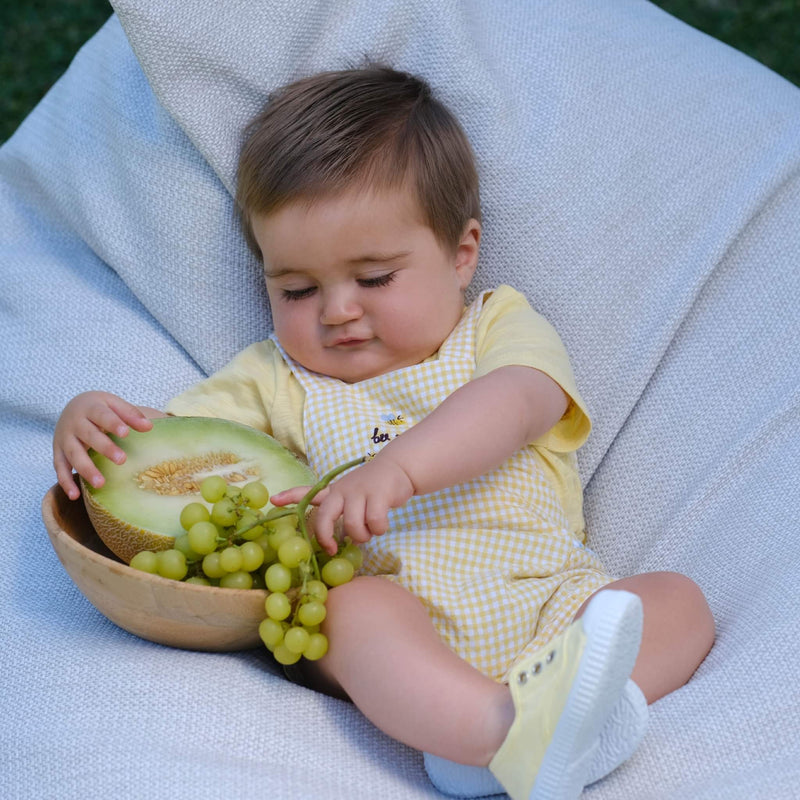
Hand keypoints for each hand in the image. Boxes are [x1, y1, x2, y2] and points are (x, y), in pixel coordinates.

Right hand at [53, 391, 154, 499]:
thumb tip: (149, 427)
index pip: (101, 415)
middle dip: (104, 448)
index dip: (113, 424)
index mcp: (90, 407)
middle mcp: (74, 423)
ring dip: (86, 469)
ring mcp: (64, 438)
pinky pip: (60, 468)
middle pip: (89, 435)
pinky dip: (65, 482)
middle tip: (122, 460)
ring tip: (101, 484)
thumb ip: (130, 414)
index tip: (125, 433)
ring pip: (74, 455)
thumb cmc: (100, 408)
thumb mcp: (114, 404)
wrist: (72, 407)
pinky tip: (75, 495)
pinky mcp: (58, 452)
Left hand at [270, 457, 414, 555]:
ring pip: (353, 526)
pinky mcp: (378, 494)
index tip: (274, 500)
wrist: (398, 468)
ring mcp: (359, 491)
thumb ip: (338, 510)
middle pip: (324, 518)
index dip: (290, 496)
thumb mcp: (350, 493)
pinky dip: (379, 529)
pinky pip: (375, 523)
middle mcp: (342, 490)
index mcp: (334, 491)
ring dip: (364, 535)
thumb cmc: (373, 488)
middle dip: (325, 537)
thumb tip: (329, 539)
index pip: (308, 493)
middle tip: (331, 548)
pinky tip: (382, 524)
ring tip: (370, 530)